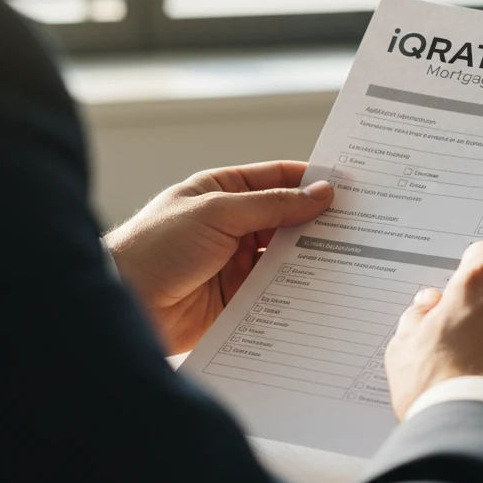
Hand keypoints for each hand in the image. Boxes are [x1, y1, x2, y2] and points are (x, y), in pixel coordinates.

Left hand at [104, 161, 332, 353]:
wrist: (120, 304)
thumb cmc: (155, 247)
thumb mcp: (217, 213)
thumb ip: (272, 204)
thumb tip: (321, 193)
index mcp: (223, 192)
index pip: (277, 179)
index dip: (312, 180)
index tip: (350, 185)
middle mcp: (233, 225)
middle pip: (287, 219)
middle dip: (320, 222)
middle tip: (362, 225)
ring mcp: (236, 262)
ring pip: (286, 256)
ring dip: (312, 258)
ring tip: (352, 258)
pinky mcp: (239, 298)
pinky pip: (277, 291)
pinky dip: (299, 290)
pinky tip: (324, 289)